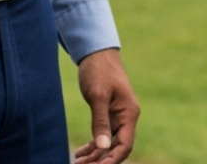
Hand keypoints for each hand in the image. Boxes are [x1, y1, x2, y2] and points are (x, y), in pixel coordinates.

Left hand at [73, 48, 138, 163]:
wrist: (96, 53)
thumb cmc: (99, 71)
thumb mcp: (98, 96)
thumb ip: (100, 122)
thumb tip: (102, 147)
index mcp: (129, 113)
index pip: (125, 145)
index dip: (112, 159)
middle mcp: (126, 117)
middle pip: (116, 147)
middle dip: (100, 160)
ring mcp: (117, 116)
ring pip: (108, 143)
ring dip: (95, 155)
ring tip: (77, 162)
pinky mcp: (107, 114)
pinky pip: (102, 135)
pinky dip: (93, 145)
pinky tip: (81, 152)